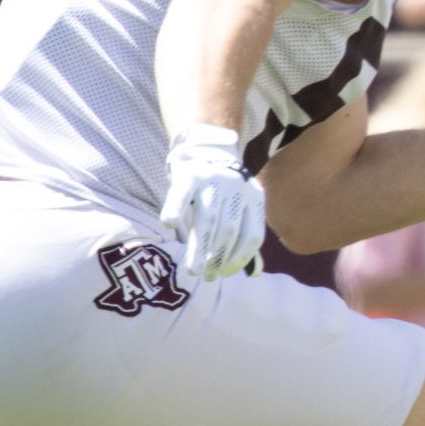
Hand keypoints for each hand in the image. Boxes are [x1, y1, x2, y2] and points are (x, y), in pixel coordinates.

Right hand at [159, 125, 264, 280]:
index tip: (225, 274)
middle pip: (229, 230)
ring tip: (193, 270)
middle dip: (218, 257)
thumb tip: (255, 273)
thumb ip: (247, 236)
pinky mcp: (189, 174)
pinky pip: (182, 192)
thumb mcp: (242, 208)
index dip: (240, 258)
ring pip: (208, 218)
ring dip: (201, 247)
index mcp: (255, 198)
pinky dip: (175, 206)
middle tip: (207, 277)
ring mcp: (213, 180)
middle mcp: (237, 189)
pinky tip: (169, 222)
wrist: (206, 149)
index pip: (253, 235)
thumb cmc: (223, 190)